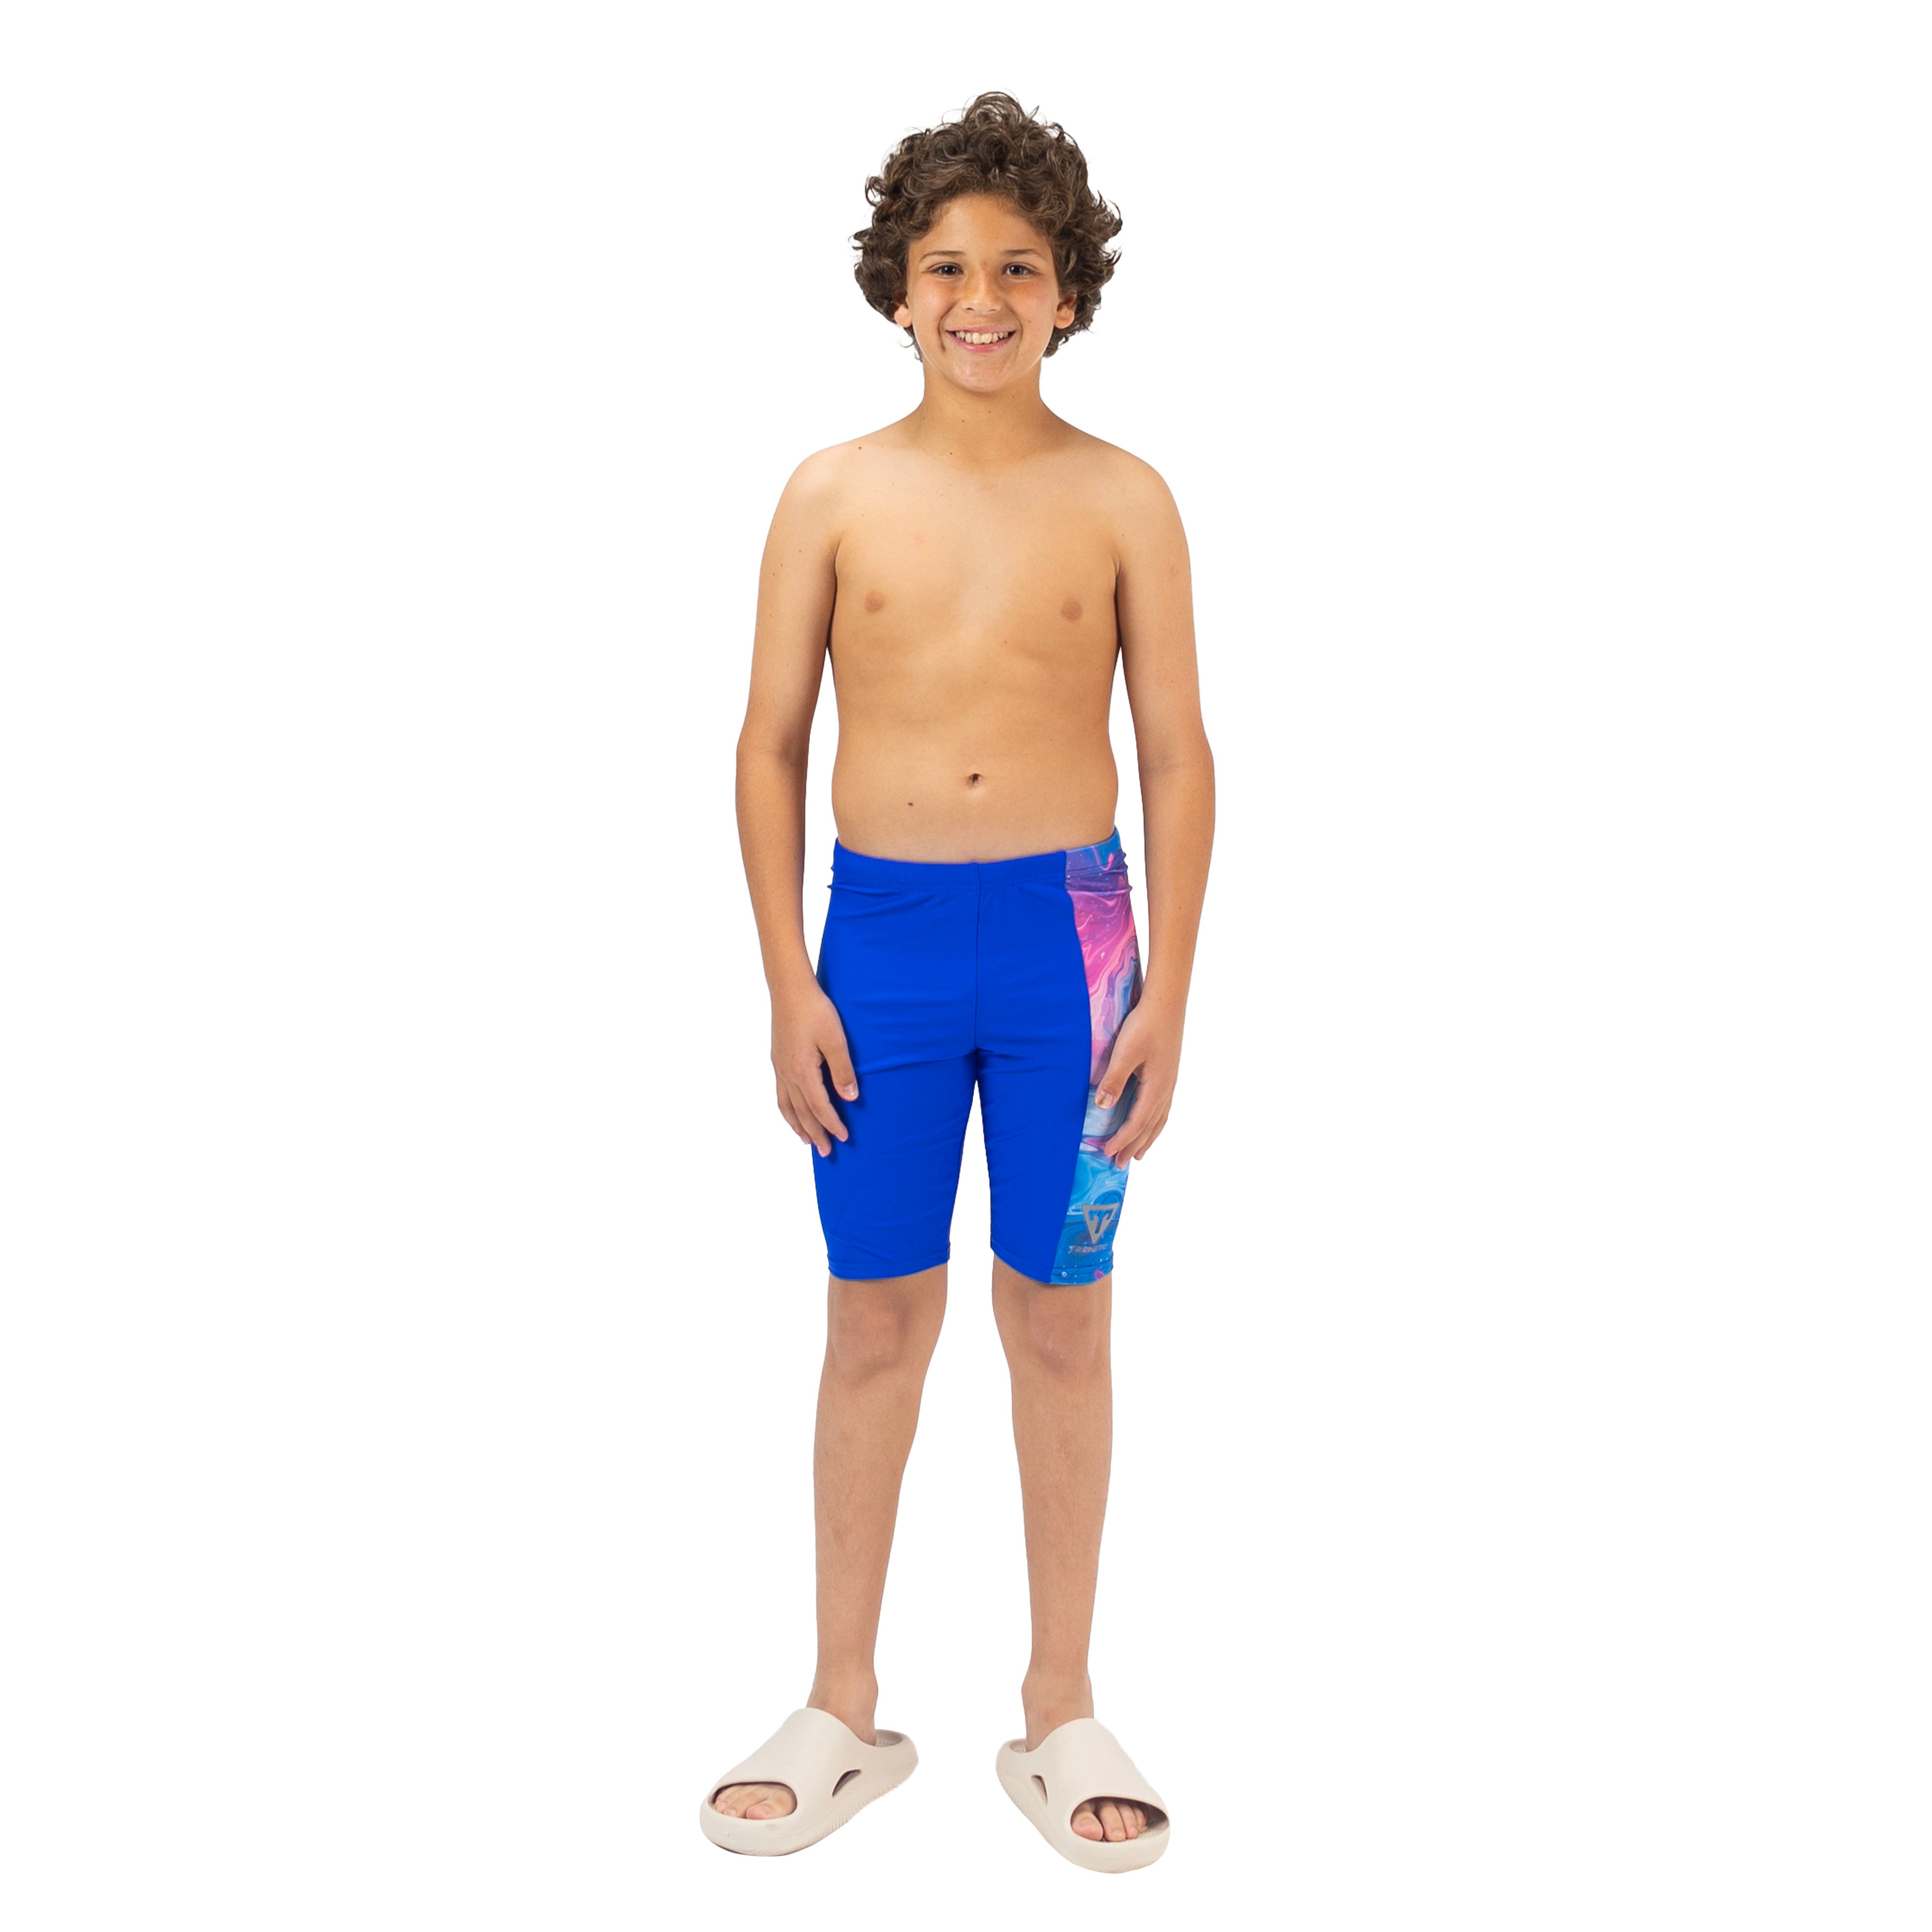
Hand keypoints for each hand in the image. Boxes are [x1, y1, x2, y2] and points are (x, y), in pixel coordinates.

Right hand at [771, 980, 857, 1155]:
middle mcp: (788, 1074)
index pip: (819, 1107)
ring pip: (787, 1106)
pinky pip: (781, 1093)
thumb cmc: (815, 1010)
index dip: (832, 1124)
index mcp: (802, 1071)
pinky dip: (787, 1109)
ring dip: (798, 1125)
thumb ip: (843, 1070)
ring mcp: (780, 1068)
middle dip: (815, 1133)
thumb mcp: (835, 1039)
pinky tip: (793, 1111)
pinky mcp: (778, 1060)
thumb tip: (850, 1099)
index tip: (844, 1138)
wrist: (789, 989)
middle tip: (826, 1152)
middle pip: (802, 1112)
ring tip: (807, 1140)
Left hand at [1095, 1000, 1181, 1167]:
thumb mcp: (1126, 1051)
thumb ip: (1114, 1079)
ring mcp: (1170, 1082)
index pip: (1137, 1122)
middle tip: (1120, 1165)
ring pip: (1159, 1119)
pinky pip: (1162, 1107)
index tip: (1107, 1153)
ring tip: (1138, 1154)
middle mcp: (1166, 1089)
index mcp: (1156, 1087)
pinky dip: (1155, 1122)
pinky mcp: (1168, 1073)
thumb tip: (1102, 1107)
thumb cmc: (1145, 1024)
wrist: (1167, 1002)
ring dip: (1147, 1137)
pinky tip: (1150, 1122)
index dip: (1122, 1140)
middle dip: (1134, 1146)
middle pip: (1150, 1126)